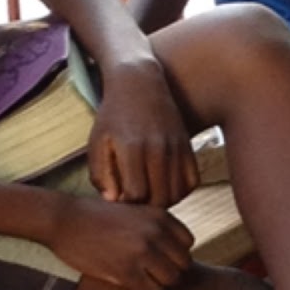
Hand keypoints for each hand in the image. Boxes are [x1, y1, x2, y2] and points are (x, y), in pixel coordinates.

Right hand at [47, 195, 193, 289]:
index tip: (157, 256)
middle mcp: (155, 232)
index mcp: (159, 215)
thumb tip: (175, 251)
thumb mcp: (133, 210)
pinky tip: (131, 285)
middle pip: (183, 264)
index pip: (187, 243)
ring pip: (172, 280)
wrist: (64, 219)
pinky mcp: (127, 271)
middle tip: (149, 273)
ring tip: (141, 280)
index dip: (174, 253)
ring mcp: (142, 252)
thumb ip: (155, 225)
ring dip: (159, 284)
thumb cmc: (95, 217)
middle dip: (169, 271)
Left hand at [87, 59, 199, 207]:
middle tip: (133, 198)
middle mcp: (158, 149)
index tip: (119, 195)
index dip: (127, 202)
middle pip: (160, 199)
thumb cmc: (114, 116)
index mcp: (132, 148)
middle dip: (145, 206)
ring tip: (147, 193)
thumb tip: (115, 201)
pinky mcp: (188, 146)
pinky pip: (192, 182)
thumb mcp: (98, 142)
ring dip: (163, 200)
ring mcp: (176, 147)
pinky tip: (165, 185)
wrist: (140, 83)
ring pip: (177, 193)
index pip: (136, 194)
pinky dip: (180, 191)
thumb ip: (101, 174)